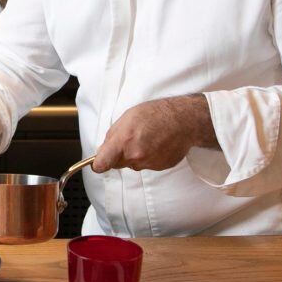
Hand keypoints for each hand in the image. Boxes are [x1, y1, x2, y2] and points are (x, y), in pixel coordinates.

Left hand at [92, 94, 218, 172]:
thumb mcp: (127, 117)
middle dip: (119, 155)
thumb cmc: (156, 114)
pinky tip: (156, 144)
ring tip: (147, 139)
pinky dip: (149, 157)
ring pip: (133, 164)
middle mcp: (135, 156)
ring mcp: (149, 163)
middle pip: (117, 164)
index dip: (98, 164)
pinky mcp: (160, 167)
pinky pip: (147, 165)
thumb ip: (112, 136)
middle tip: (131, 139)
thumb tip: (103, 150)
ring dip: (136, 155)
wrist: (183, 120)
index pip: (102, 164)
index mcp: (123, 142)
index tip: (97, 164)